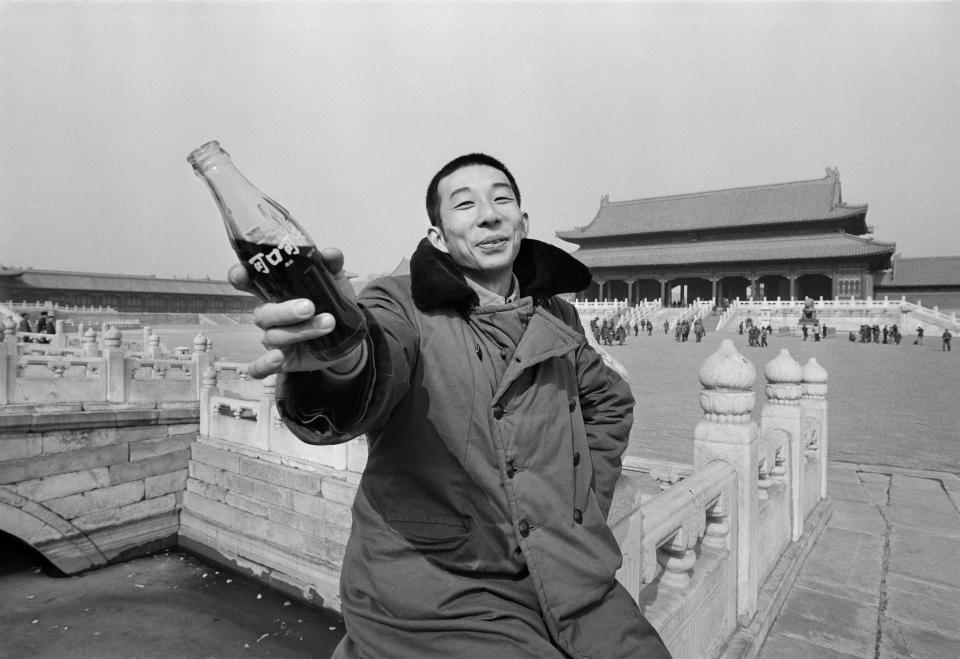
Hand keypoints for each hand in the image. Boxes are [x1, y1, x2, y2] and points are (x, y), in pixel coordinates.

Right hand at [228, 247, 357, 378]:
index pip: (251, 284)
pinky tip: (277, 358)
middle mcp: (271, 317)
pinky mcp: (281, 362)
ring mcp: (274, 340)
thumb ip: (331, 267)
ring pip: (274, 336)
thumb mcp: (335, 284)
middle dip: (285, 310)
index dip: (241, 278)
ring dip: (301, 331)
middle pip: (263, 313)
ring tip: (328, 323)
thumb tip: (330, 253)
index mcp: (277, 294)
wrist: (349, 339)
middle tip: (309, 307)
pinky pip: (260, 368)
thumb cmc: (333, 306)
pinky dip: (263, 365)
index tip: (242, 273)